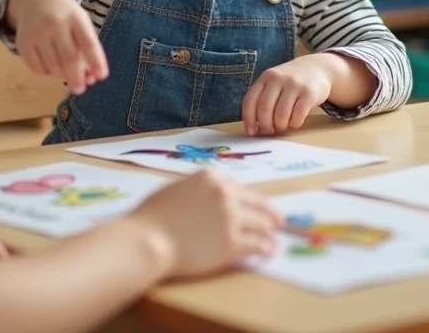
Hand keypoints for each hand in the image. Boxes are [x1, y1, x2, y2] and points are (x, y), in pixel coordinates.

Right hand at [7, 0, 108, 94]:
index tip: (102, 76)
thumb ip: (87, 48)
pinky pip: (36, 67)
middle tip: (80, 89)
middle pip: (69, 58)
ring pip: (52, 65)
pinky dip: (45, 73)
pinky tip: (50, 67)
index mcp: (76, 17)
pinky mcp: (23, 41)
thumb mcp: (80, 23)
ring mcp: (37, 32)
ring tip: (65, 75)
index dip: (96, 61)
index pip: (89, 42)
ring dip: (61, 76)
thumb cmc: (65, 15)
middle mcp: (56, 22)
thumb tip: (91, 78)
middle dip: (76, 77)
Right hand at [128, 171, 281, 278]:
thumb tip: (206, 199)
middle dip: (270, 214)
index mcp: (212, 177)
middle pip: (257, 204)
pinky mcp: (232, 243)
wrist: (148, 240)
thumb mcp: (176, 189)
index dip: (251, 200)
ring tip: (274, 238)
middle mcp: (226, 194)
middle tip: (279, 222)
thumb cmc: (152, 216)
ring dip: (270, 232)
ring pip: (261, 225)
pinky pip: (257, 245)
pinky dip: (265, 248)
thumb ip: (197, 190)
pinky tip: (268, 251)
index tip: (258, 206)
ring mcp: (231, 218)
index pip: (241, 189)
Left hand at [242, 55, 336, 135]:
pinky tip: (295, 121)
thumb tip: (253, 126)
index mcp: (266, 77)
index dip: (248, 119)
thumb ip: (263, 99)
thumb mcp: (274, 82)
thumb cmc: (291, 81)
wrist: (317, 68)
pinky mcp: (309, 93)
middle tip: (269, 130)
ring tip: (283, 125)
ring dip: (280, 125)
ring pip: (281, 114)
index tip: (251, 132)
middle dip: (265, 125)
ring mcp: (294, 85)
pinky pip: (298, 115)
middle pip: (264, 108)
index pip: (250, 100)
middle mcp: (278, 79)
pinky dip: (294, 123)